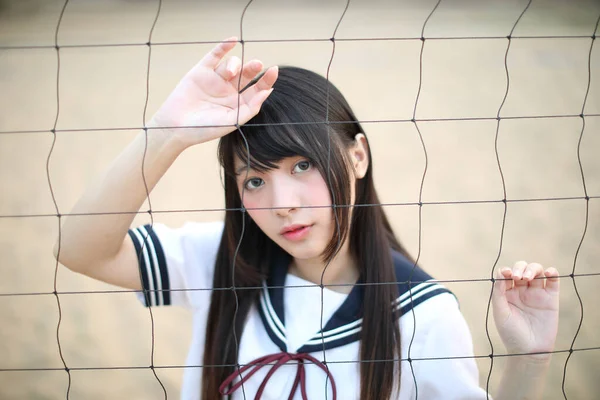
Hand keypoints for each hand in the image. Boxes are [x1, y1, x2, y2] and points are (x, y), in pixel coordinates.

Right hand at [149, 37, 277, 146]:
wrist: (176, 127)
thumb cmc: (205, 129)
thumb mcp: (232, 121)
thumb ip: (251, 107)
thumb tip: (268, 92)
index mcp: (238, 103)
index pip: (257, 89)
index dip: (266, 80)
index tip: (273, 71)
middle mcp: (228, 90)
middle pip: (246, 74)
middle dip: (253, 68)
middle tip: (258, 65)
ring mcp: (215, 79)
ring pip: (232, 65)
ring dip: (235, 65)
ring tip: (230, 73)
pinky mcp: (201, 71)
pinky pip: (214, 56)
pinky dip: (223, 47)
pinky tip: (233, 40)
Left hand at [492, 261, 559, 360]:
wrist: (529, 351)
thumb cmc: (511, 333)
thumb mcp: (500, 312)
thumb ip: (499, 292)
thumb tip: (501, 273)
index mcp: (507, 292)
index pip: (505, 274)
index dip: (505, 270)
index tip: (506, 274)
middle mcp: (521, 290)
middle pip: (521, 268)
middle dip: (519, 268)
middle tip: (517, 277)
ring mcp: (536, 293)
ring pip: (536, 271)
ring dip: (532, 269)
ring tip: (528, 277)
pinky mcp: (551, 298)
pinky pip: (553, 281)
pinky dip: (552, 273)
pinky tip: (548, 273)